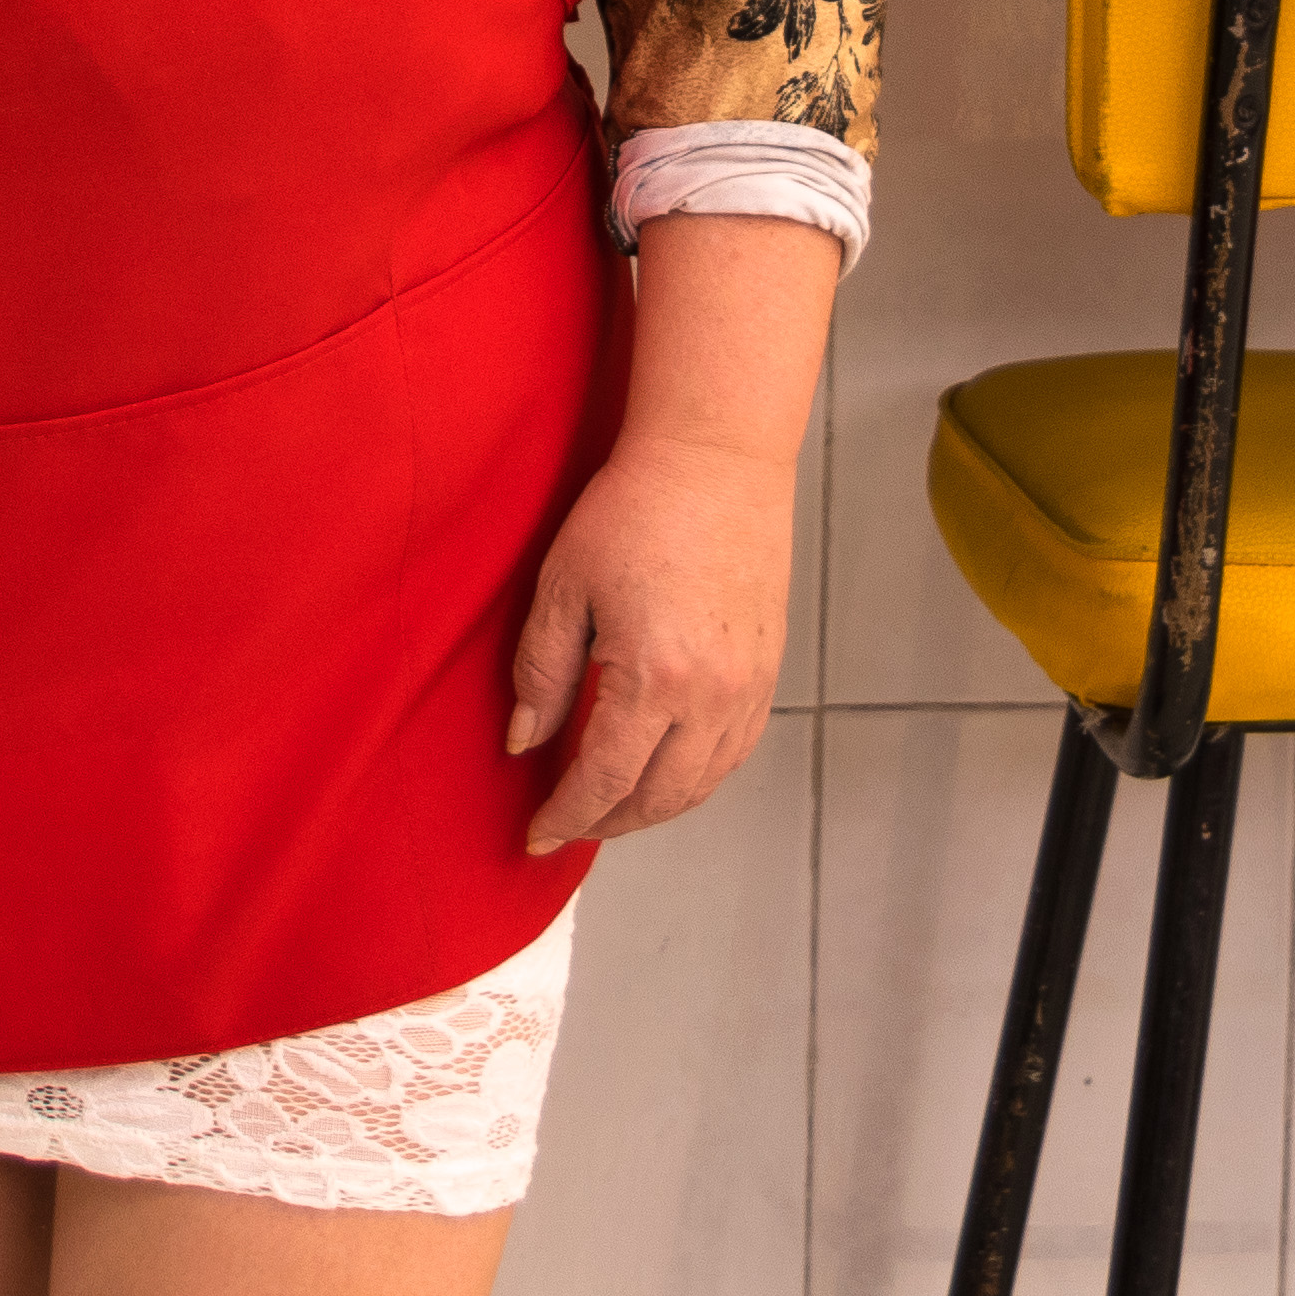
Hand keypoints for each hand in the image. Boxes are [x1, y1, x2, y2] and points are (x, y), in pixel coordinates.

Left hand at [503, 427, 794, 849]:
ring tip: (612, 806)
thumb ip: (541, 672)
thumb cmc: (632, 511)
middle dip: (609, 821)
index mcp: (654, 678)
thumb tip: (525, 741)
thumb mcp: (563, 587)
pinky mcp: (769, 669)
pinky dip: (698, 777)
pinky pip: (736, 751)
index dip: (568, 815)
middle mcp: (712, 696)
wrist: (715, 460)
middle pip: (659, 796)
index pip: (606, 779)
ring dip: (655, 807)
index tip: (537, 834)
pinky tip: (667, 770)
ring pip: (703, 783)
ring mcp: (750, 686)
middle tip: (569, 822)